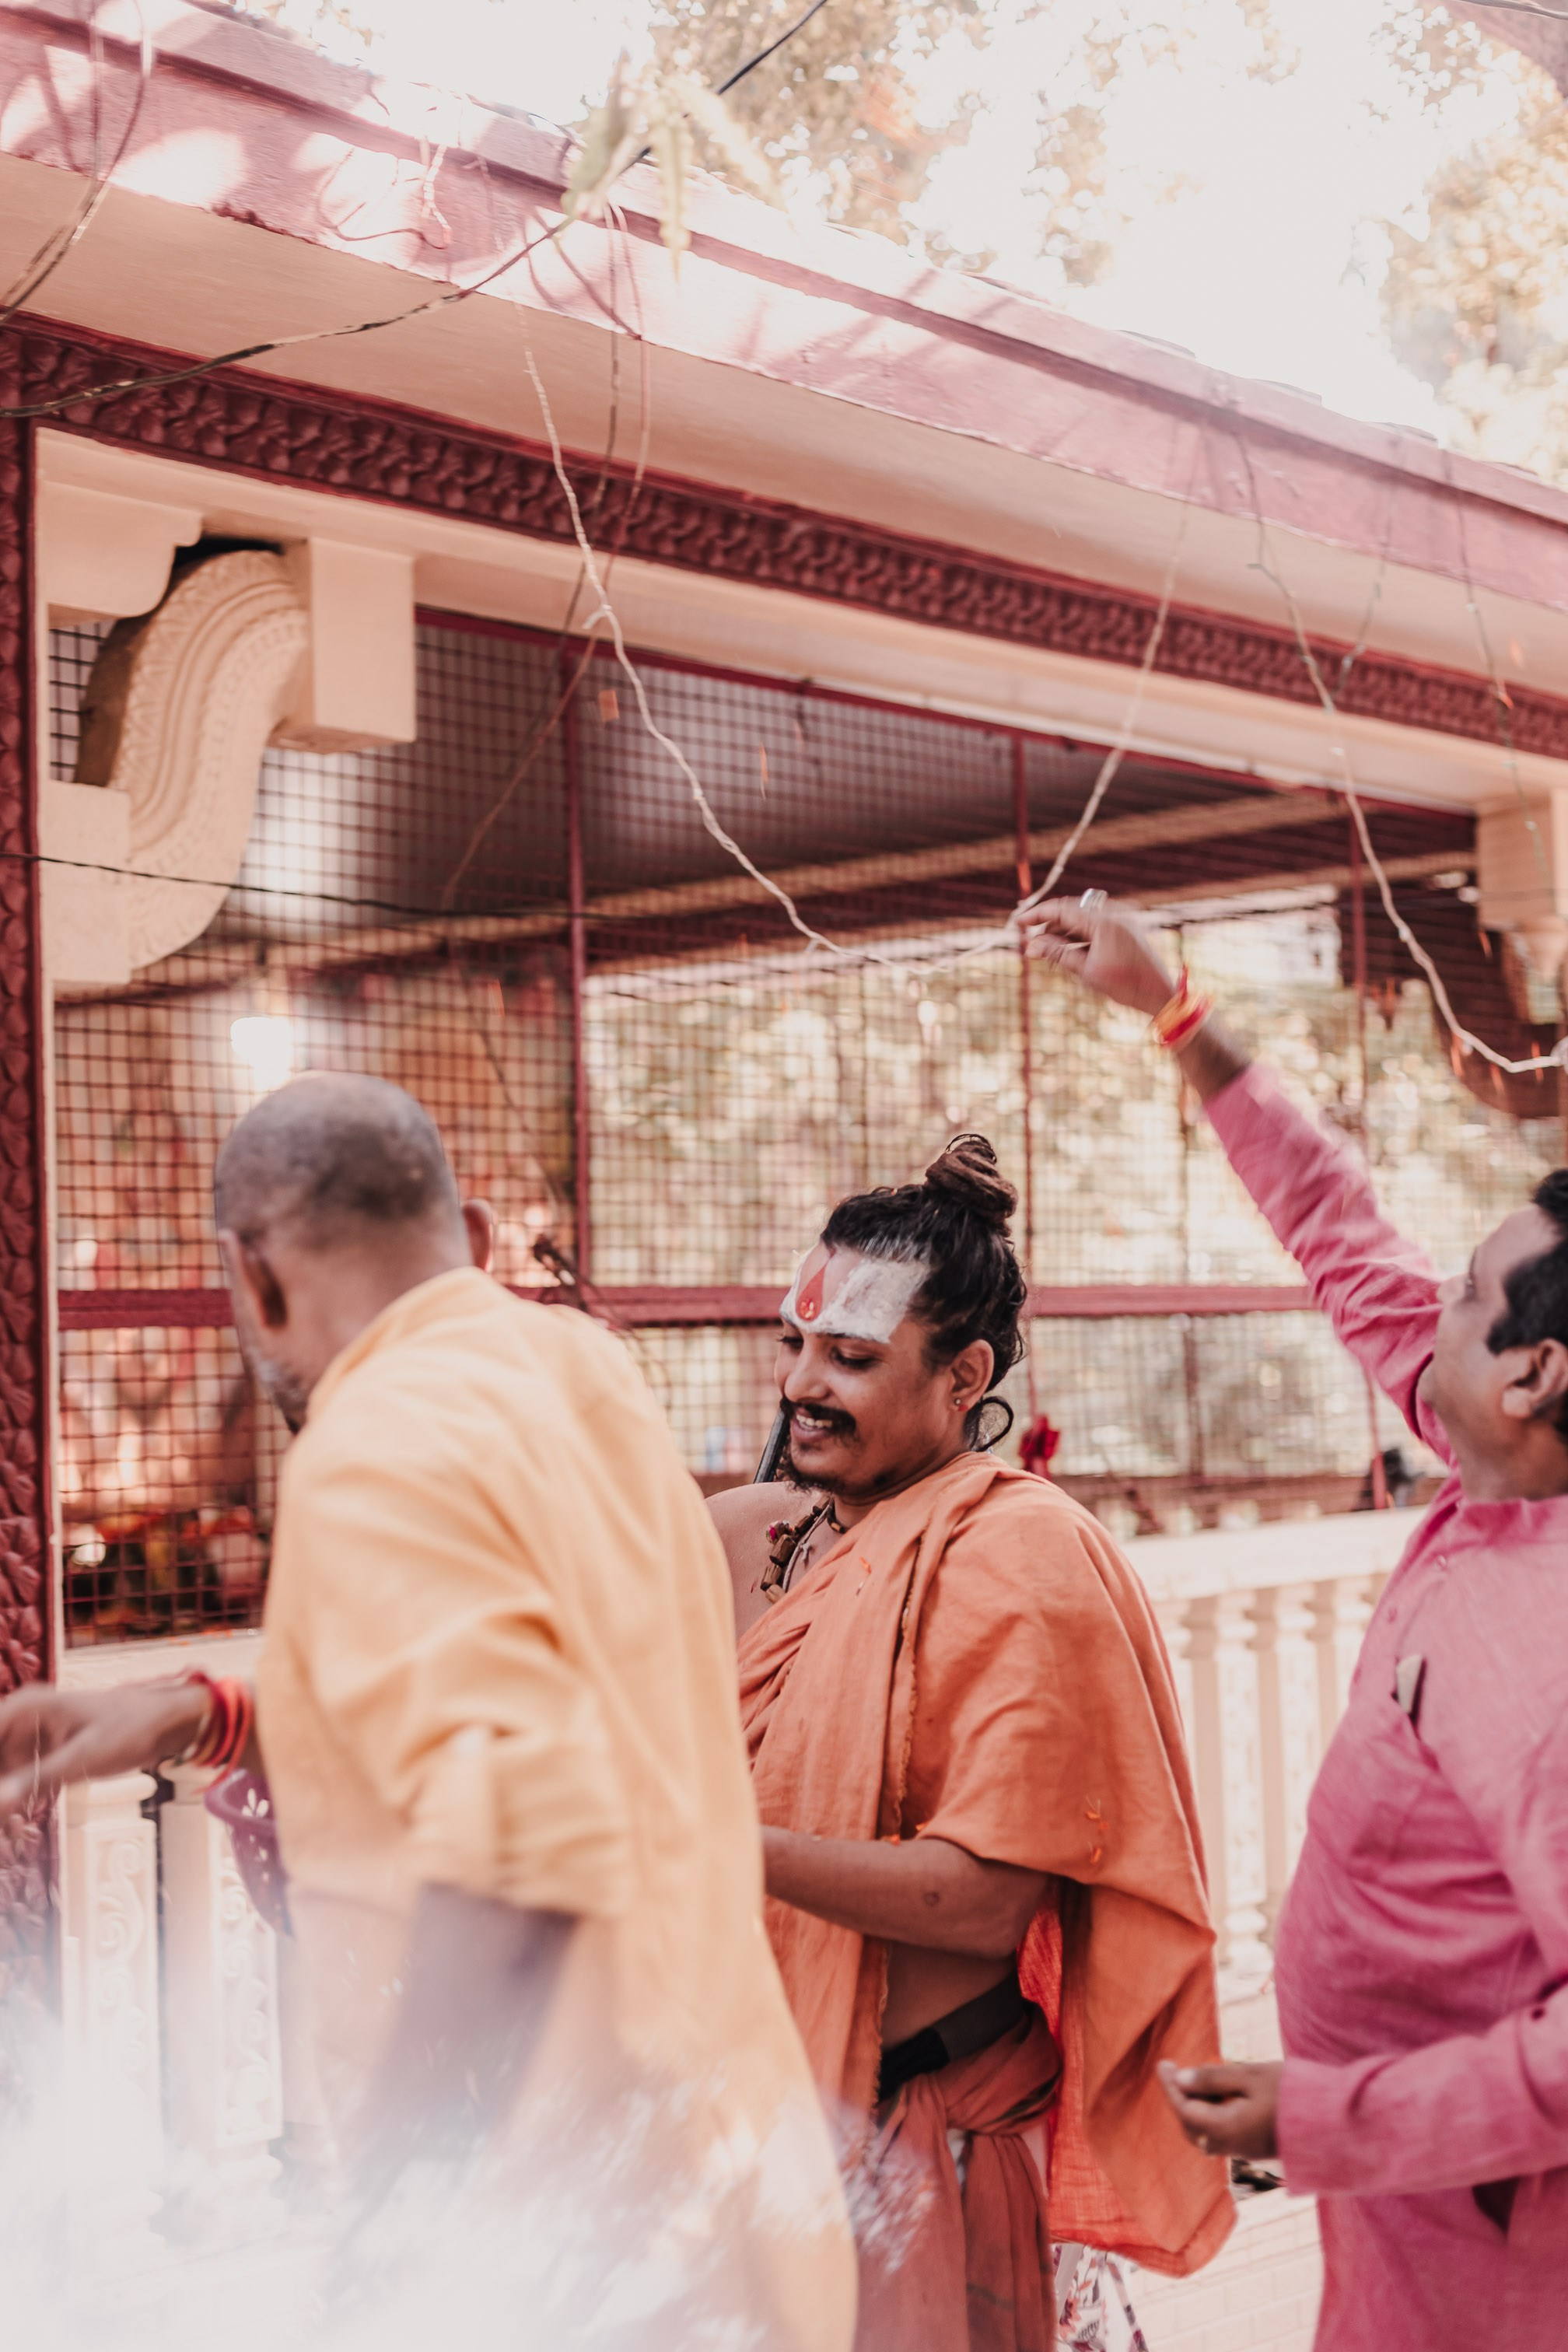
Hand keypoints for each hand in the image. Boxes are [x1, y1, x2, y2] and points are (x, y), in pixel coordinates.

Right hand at [0, 1680, 209, 1811]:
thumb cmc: (131, 1727)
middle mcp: (23, 1719)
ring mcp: (32, 1737)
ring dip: (7, 1804)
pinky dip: (19, 1803)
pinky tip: (22, 1829)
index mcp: (26, 1708)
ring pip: (4, 1776)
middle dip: (2, 1795)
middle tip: (9, 1828)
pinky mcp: (44, 1754)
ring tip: (14, 1833)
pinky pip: (19, 1781)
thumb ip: (37, 1781)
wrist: (166, 1721)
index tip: (2, 1808)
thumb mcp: (84, 1757)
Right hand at [1020, 896, 1177, 1016]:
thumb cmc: (1125, 986)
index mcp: (1104, 922)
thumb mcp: (1086, 971)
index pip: (1062, 909)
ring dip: (1063, 929)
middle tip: (1031, 939)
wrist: (1159, 993)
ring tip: (1047, 947)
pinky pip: (1096, 923)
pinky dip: (1080, 933)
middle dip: (1049, 924)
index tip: (1018, 922)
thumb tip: (1029, 946)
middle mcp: (1115, 913)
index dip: (1037, 915)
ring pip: (1083, 917)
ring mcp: (1122, 917)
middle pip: (1072, 910)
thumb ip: (1057, 954)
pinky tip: (1067, 947)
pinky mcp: (1126, 925)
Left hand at [1158, 2058, 1280, 2160]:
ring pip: (1204, 2132)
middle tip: (1177, 2070)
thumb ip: (1214, 2079)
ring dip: (1196, 2108)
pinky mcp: (1254, 2148)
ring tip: (1200, 2079)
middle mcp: (1230, 2145)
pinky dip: (1212, 2114)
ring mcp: (1243, 2150)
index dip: (1169, 2085)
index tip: (1163, 2062)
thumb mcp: (1251, 2077)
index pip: (1184, 2108)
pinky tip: (1222, 2094)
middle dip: (1180, 2098)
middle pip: (1190, 2125)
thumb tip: (1180, 2079)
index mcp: (1225, 2128)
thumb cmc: (1292, 2094)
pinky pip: (1221, 2134)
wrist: (1333, 2125)